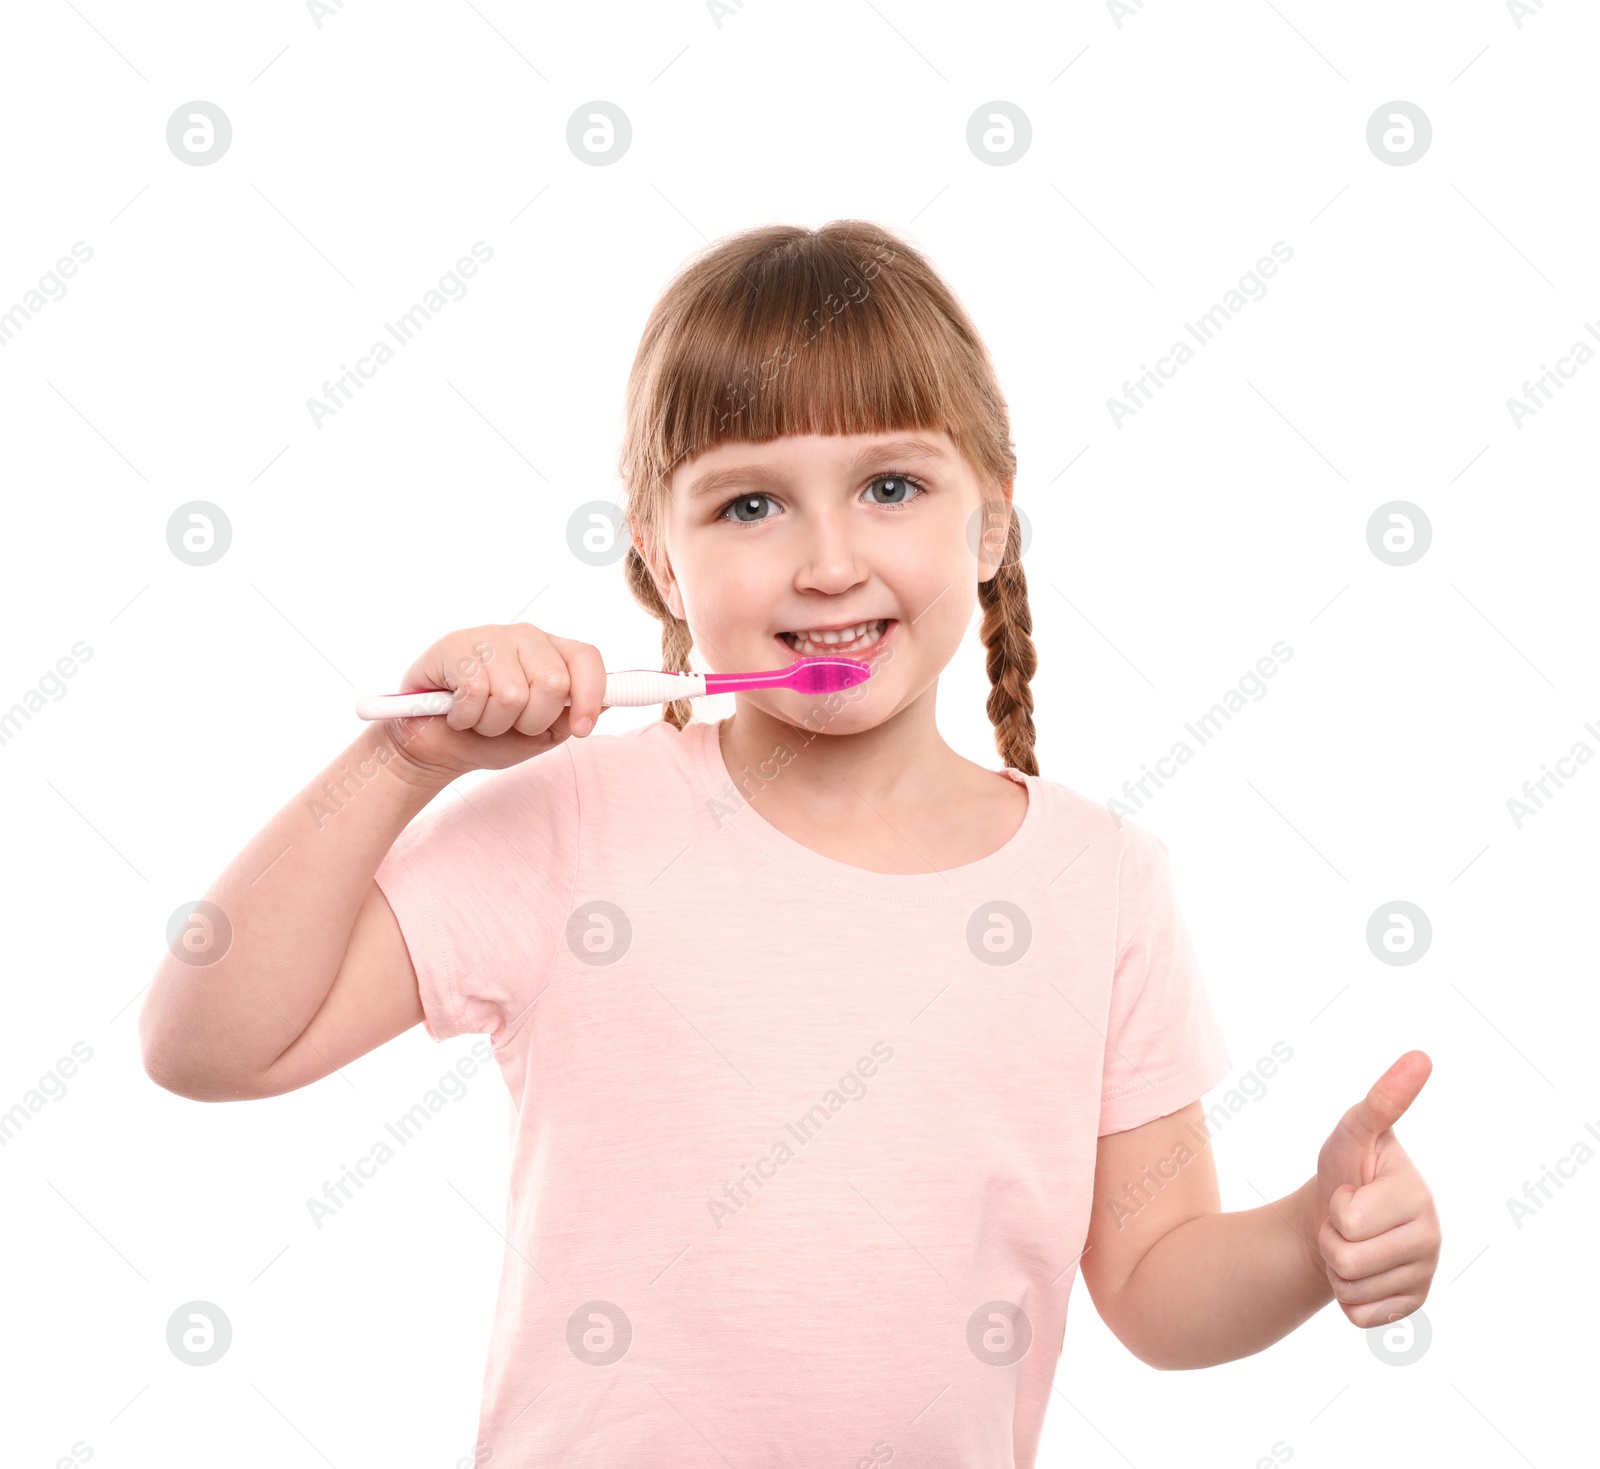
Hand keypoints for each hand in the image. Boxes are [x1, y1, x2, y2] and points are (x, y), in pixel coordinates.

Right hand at [381, 623, 608, 786]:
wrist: (435, 747)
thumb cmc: (490, 737)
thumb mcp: (542, 734)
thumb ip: (573, 716)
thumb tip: (612, 700)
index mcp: (553, 653)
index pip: (588, 658)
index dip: (591, 696)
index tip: (581, 730)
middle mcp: (526, 638)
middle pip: (554, 682)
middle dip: (532, 721)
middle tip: (509, 725)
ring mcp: (490, 637)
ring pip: (513, 693)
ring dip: (494, 723)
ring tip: (479, 719)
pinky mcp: (455, 645)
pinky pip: (476, 692)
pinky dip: (467, 717)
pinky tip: (456, 712)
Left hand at [1296, 1050, 1440, 1327]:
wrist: (1333, 1221)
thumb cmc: (1344, 1171)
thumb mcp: (1352, 1132)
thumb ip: (1383, 1100)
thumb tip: (1421, 1056)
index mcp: (1418, 1195)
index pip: (1348, 1218)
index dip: (1335, 1206)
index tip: (1351, 1189)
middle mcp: (1432, 1237)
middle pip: (1346, 1259)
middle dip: (1330, 1239)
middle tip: (1343, 1221)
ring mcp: (1425, 1276)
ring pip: (1351, 1291)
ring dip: (1337, 1269)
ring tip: (1351, 1242)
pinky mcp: (1411, 1307)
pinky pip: (1360, 1317)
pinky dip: (1347, 1297)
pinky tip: (1361, 1273)